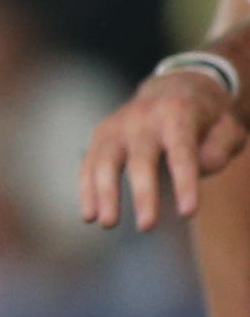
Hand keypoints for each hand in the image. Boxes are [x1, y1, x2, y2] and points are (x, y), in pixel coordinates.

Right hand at [77, 69, 245, 229]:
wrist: (174, 89)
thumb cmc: (206, 119)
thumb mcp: (228, 128)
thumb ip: (219, 150)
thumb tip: (195, 170)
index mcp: (178, 113)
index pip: (182, 152)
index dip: (185, 183)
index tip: (188, 213)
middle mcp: (143, 117)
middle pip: (140, 160)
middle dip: (143, 194)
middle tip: (147, 227)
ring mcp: (117, 126)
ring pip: (106, 162)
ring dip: (104, 194)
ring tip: (108, 223)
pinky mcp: (101, 136)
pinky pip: (89, 164)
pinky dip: (87, 190)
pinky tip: (90, 216)